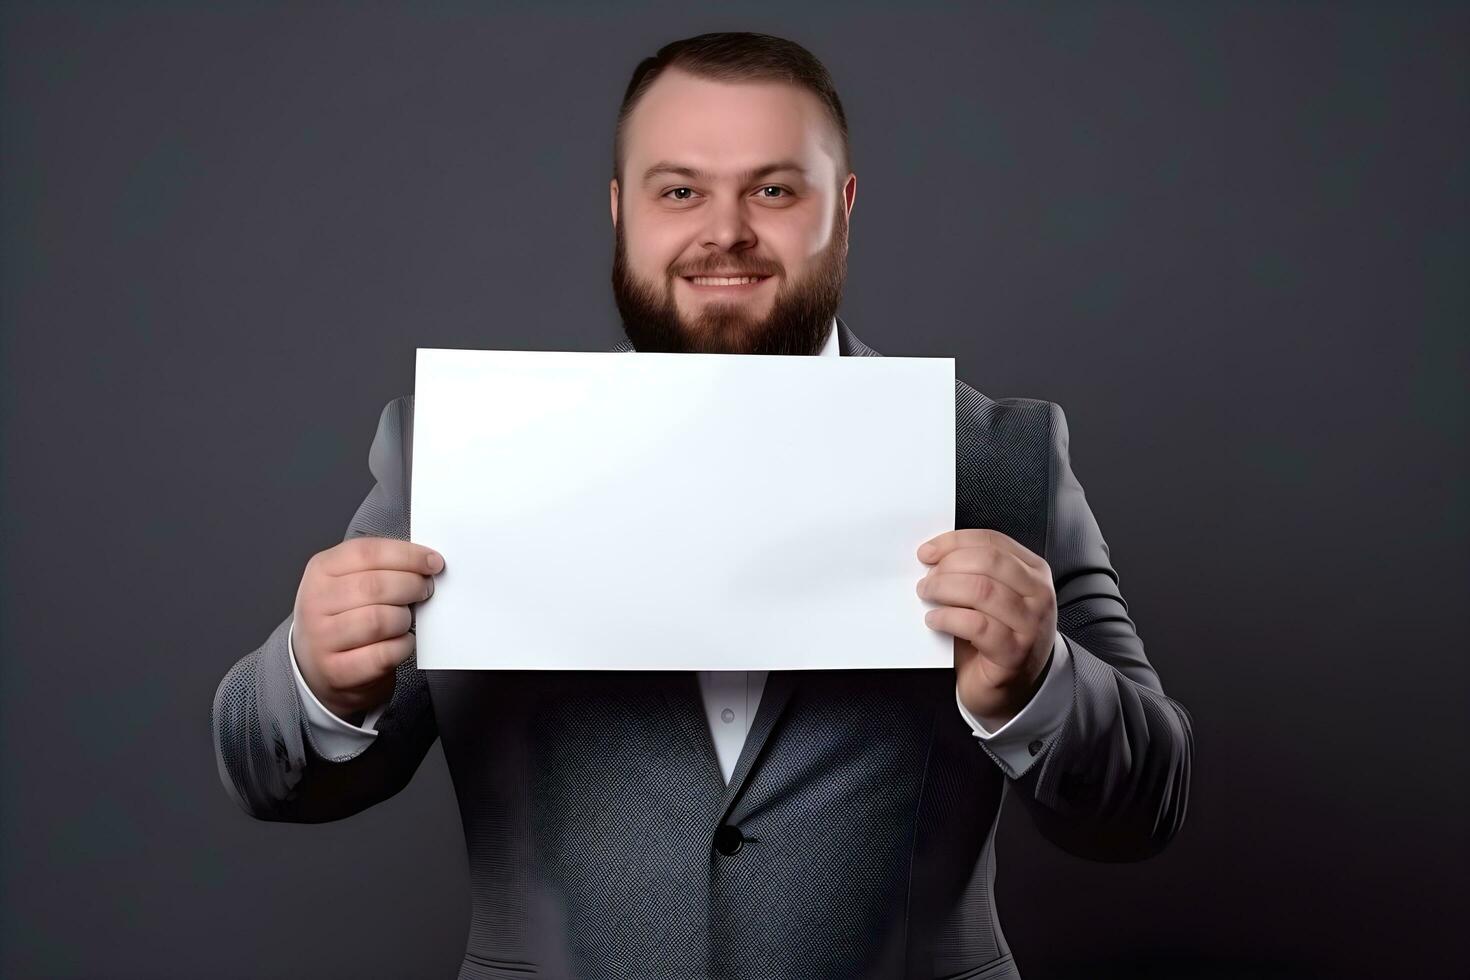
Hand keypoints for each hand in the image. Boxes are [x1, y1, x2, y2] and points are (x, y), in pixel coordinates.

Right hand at [292, 537, 443, 720]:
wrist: (318, 665)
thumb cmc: (343, 617)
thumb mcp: (349, 581)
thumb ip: (382, 566)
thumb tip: (426, 560)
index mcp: (321, 570)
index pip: (367, 552)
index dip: (407, 555)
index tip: (433, 562)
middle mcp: (315, 603)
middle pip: (376, 586)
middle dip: (412, 586)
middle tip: (425, 590)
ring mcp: (322, 639)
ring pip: (380, 620)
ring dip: (404, 619)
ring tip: (405, 619)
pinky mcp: (337, 671)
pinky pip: (384, 654)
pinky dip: (402, 646)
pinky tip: (401, 641)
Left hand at [916, 529, 1056, 729]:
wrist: (1013, 689)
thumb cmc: (997, 638)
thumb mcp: (993, 597)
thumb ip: (973, 572)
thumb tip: (933, 556)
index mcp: (1034, 572)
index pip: (992, 542)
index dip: (954, 542)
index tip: (927, 552)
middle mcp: (1038, 595)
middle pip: (988, 562)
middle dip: (948, 567)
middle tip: (926, 580)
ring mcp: (1030, 625)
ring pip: (982, 590)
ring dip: (945, 590)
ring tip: (927, 597)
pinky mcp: (1014, 653)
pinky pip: (976, 625)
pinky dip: (948, 618)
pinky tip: (935, 620)